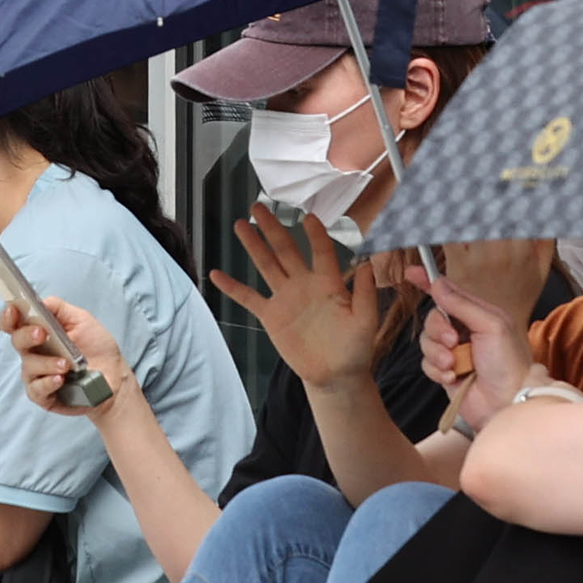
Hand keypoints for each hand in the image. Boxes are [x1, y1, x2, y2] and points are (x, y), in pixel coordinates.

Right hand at [0, 296, 131, 419]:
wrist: (114, 377)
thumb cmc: (97, 348)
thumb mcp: (82, 320)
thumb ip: (59, 309)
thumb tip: (39, 302)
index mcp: (39, 332)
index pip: (14, 322)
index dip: (9, 316)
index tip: (14, 310)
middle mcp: (33, 352)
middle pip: (16, 341)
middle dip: (26, 335)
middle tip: (42, 334)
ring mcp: (36, 374)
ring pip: (28, 366)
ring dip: (46, 363)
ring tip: (66, 364)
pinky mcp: (43, 395)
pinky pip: (36, 389)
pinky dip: (47, 383)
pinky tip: (60, 379)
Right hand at [213, 206, 390, 392]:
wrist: (335, 375)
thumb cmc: (355, 348)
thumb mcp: (366, 321)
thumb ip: (364, 293)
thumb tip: (366, 264)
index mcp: (328, 283)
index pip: (321, 252)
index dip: (315, 235)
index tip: (308, 217)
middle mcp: (304, 284)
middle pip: (286, 250)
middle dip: (272, 228)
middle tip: (259, 207)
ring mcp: (285, 298)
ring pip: (266, 265)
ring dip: (253, 246)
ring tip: (241, 225)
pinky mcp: (271, 316)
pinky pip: (249, 298)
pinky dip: (232, 287)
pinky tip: (216, 274)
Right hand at [420, 265, 536, 427]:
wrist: (507, 403)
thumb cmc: (509, 365)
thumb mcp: (491, 325)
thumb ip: (462, 304)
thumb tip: (438, 284)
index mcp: (479, 315)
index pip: (450, 292)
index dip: (429, 282)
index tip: (411, 273)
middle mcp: (465, 332)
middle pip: (433, 318)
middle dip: (438, 329)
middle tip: (452, 341)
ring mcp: (454, 353)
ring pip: (426, 341)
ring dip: (437, 353)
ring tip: (454, 364)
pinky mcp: (445, 372)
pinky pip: (426, 364)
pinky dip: (437, 370)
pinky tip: (452, 377)